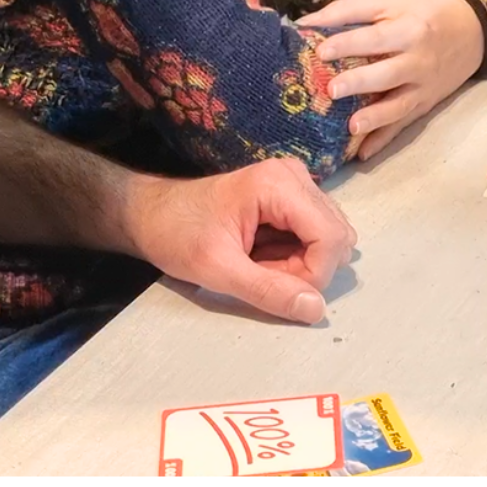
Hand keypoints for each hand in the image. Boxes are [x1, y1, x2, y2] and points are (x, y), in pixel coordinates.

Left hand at [120, 157, 354, 324]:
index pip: (331, 237)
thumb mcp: (217, 269)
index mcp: (279, 184)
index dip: (312, 275)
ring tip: (258, 264)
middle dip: (305, 270)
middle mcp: (296, 177)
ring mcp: (297, 185)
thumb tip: (315, 309)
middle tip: (260, 273)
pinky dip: (294, 257)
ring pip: (328, 240)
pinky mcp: (293, 198)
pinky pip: (315, 237)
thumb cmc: (176, 234)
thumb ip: (267, 291)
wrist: (151, 215)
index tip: (274, 286)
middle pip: (335, 237)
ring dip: (299, 265)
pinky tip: (263, 256)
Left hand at [295, 0, 486, 158]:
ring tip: (351, 127)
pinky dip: (384, 139)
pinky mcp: (425, 104)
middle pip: (388, 74)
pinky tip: (364, 153)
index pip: (376, 38)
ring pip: (399, 105)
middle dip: (361, 82)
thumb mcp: (390, 0)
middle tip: (333, 90)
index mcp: (409, 29)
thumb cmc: (422, 12)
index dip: (348, 44)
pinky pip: (404, 124)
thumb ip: (348, 10)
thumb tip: (305, 22)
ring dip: (375, 118)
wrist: (473, 30)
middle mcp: (418, 61)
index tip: (321, 51)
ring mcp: (423, 86)